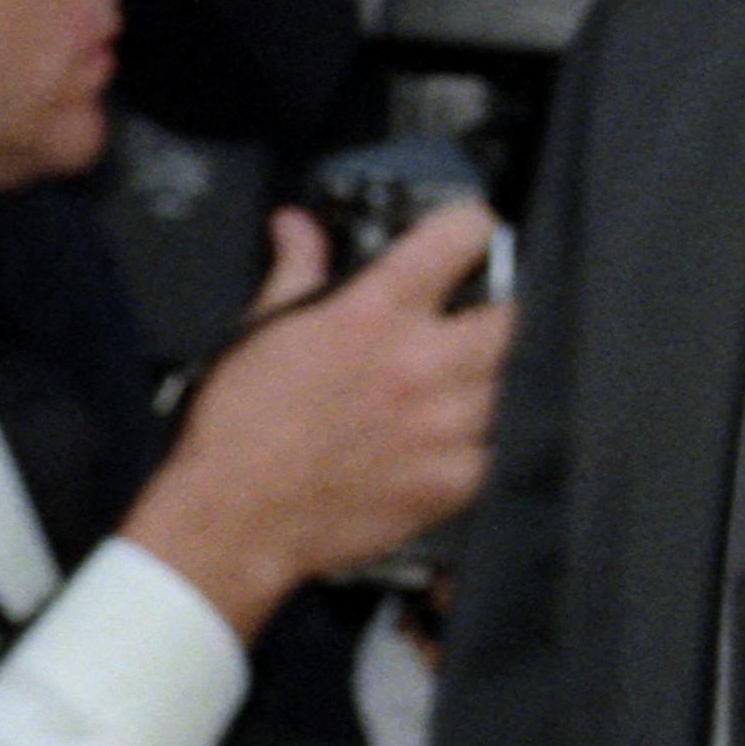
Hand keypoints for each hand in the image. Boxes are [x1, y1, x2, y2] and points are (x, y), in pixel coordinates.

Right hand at [123, 207, 513, 644]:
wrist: (235, 518)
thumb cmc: (242, 427)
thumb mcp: (263, 331)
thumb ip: (297, 270)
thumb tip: (298, 228)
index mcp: (375, 314)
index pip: (462, 237)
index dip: (470, 228)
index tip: (469, 234)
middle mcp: (423, 362)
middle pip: (509, 314)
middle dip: (491, 313)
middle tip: (459, 326)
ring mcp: (447, 423)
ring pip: (504, 382)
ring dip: (477, 381)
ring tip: (430, 394)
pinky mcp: (457, 478)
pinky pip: (491, 445)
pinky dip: (470, 441)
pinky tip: (428, 442)